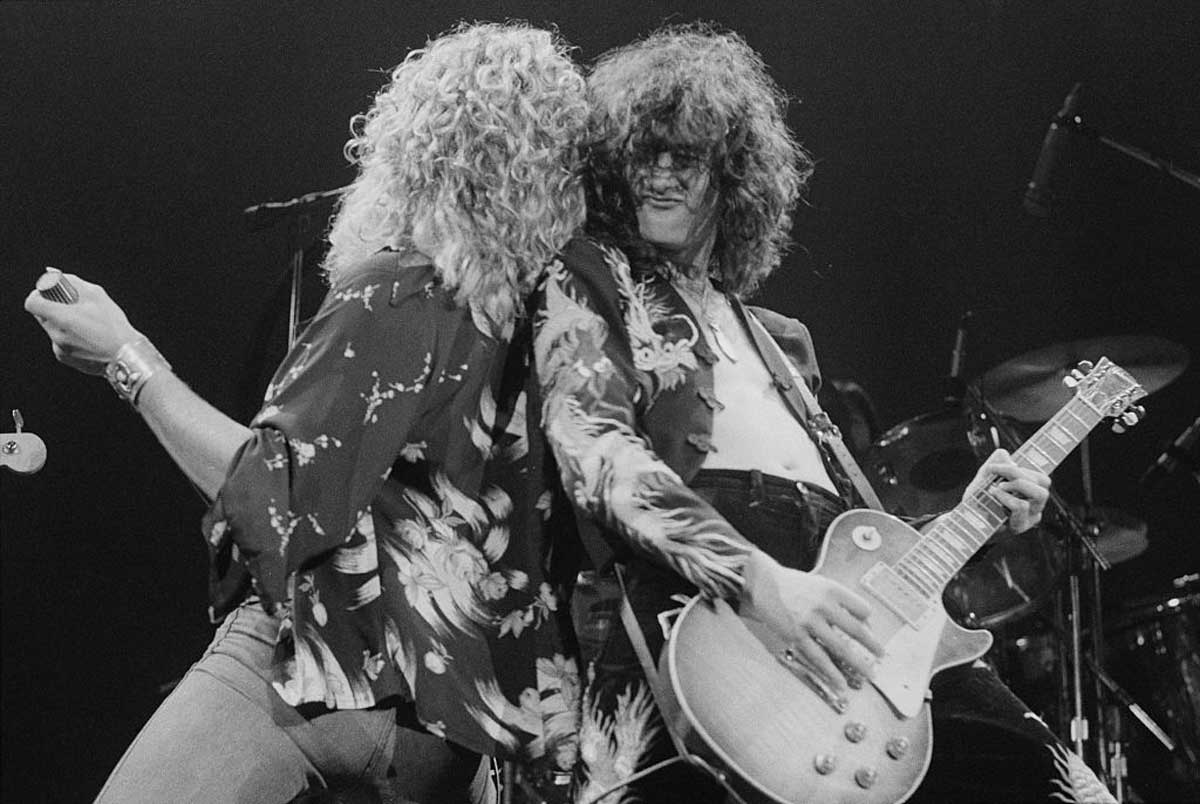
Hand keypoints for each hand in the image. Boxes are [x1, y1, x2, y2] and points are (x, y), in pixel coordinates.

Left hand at [25, 273, 142, 375]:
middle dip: (52, 308)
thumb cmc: (114, 325)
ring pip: (51, 329)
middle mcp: (56, 334)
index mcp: (62, 317)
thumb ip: (72, 282)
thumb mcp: (97, 295)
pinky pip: (59, 342)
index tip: (50, 294)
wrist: (126, 356)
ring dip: (62, 323)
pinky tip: (87, 338)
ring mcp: (59, 348)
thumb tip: (53, 274)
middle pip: (41, 315)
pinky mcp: (64, 357)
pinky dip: (69, 337)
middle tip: (71, 307)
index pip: (32, 303)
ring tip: (84, 325)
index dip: (38, 296)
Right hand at [740, 550, 882, 692]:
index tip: (871, 632)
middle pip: (856, 629)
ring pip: (840, 647)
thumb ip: (841, 601)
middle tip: (882, 656)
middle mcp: (823, 605)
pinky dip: (831, 672)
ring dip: (858, 663)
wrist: (765, 583)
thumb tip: (863, 623)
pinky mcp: (796, 635)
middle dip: (872, 645)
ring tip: (869, 674)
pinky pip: (818, 657)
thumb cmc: (795, 585)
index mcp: (833, 590)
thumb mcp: (822, 585)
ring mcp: (809, 621)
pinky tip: (841, 683)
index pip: (863, 609)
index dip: (869, 622)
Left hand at [964, 448, 1050, 533]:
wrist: (966, 522)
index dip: (1025, 467)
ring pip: (1040, 494)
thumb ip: (995, 463)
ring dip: (1018, 484)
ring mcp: (1030, 517)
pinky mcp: (1020, 526)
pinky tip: (994, 494)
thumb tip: (1007, 455)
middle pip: (1044, 482)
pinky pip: (1021, 506)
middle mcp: (1035, 505)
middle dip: (1018, 473)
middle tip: (997, 475)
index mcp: (1031, 493)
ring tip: (997, 487)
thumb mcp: (984, 477)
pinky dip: (1007, 496)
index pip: (1042, 478)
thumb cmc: (979, 500)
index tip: (998, 465)